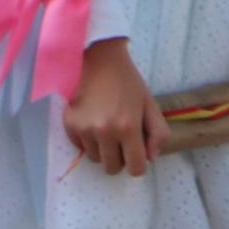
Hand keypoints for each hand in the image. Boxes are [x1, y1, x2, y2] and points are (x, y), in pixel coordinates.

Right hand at [62, 38, 169, 178]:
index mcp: (128, 127)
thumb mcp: (150, 104)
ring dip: (103, 150)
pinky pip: (81, 148)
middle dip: (120, 158)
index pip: (135, 168)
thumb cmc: (128, 83)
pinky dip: (88, 141)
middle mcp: (105, 132)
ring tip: (107, 127)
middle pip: (113, 168)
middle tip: (122, 139)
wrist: (99, 61)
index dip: (138, 164)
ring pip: (96, 159)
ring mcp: (85, 130)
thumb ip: (158, 133)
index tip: (137, 153)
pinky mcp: (70, 125)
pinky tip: (94, 121)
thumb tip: (151, 158)